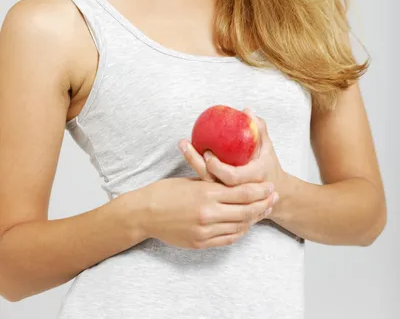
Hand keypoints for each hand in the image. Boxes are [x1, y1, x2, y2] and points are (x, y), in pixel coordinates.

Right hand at [140, 176, 276, 249]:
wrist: (144, 213)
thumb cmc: (165, 192)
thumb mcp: (191, 179)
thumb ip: (212, 181)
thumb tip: (232, 180)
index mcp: (207, 193)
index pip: (242, 192)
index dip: (260, 190)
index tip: (270, 186)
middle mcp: (209, 213)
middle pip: (246, 210)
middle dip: (263, 204)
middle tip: (273, 198)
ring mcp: (205, 230)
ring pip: (239, 227)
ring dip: (254, 219)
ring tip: (262, 211)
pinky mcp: (200, 243)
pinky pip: (227, 239)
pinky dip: (239, 232)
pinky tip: (245, 225)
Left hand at [178, 108, 287, 212]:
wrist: (273, 192)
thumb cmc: (268, 166)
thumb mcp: (268, 147)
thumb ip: (259, 129)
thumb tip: (247, 111)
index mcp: (252, 178)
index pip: (231, 177)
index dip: (217, 167)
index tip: (207, 153)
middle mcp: (237, 189)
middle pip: (212, 181)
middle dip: (195, 163)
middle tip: (185, 144)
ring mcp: (227, 194)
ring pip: (205, 183)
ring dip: (191, 164)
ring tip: (183, 145)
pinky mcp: (219, 194)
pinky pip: (204, 183)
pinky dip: (195, 168)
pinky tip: (187, 153)